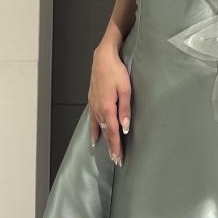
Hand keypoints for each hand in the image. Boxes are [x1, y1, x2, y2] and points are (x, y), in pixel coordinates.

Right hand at [89, 44, 131, 166]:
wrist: (103, 58)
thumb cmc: (116, 71)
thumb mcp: (125, 89)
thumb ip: (125, 110)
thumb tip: (125, 128)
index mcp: (107, 107)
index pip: (113, 132)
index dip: (116, 146)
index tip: (119, 158)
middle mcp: (98, 109)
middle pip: (106, 132)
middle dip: (111, 147)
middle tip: (116, 160)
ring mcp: (94, 105)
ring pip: (100, 127)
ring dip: (105, 141)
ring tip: (109, 153)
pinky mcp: (92, 100)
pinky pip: (93, 120)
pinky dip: (95, 131)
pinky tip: (95, 139)